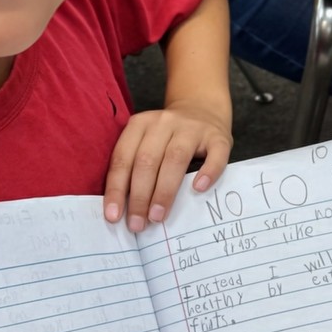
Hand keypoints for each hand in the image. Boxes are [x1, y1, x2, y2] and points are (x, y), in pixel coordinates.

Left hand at [103, 103, 232, 231]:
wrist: (202, 108)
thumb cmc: (168, 137)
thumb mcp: (147, 142)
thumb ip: (134, 167)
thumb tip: (122, 210)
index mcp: (141, 124)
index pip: (123, 157)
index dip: (117, 188)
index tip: (113, 216)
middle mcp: (164, 122)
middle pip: (147, 160)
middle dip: (139, 196)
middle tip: (137, 224)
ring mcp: (192, 128)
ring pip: (175, 158)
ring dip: (164, 191)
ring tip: (157, 217)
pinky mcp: (218, 137)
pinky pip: (214, 155)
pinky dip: (207, 172)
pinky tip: (198, 189)